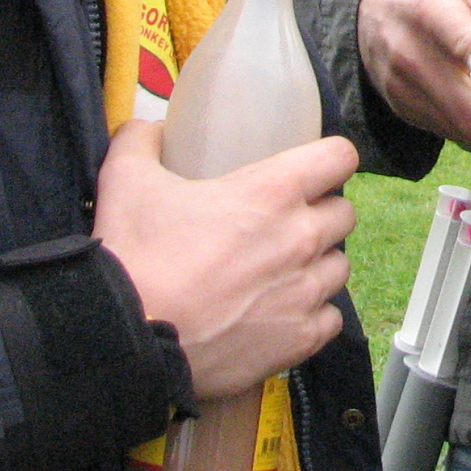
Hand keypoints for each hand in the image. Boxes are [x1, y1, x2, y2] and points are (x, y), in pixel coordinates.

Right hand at [93, 121, 358, 399]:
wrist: (127, 341)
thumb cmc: (135, 257)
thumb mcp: (126, 179)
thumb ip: (141, 141)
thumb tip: (148, 128)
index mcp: (274, 191)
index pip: (340, 157)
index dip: (328, 159)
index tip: (311, 169)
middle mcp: (302, 238)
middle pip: (343, 214)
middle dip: (319, 213)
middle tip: (283, 223)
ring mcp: (305, 292)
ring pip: (339, 267)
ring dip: (316, 264)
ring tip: (281, 272)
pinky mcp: (301, 339)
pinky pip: (330, 318)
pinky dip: (312, 314)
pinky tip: (282, 314)